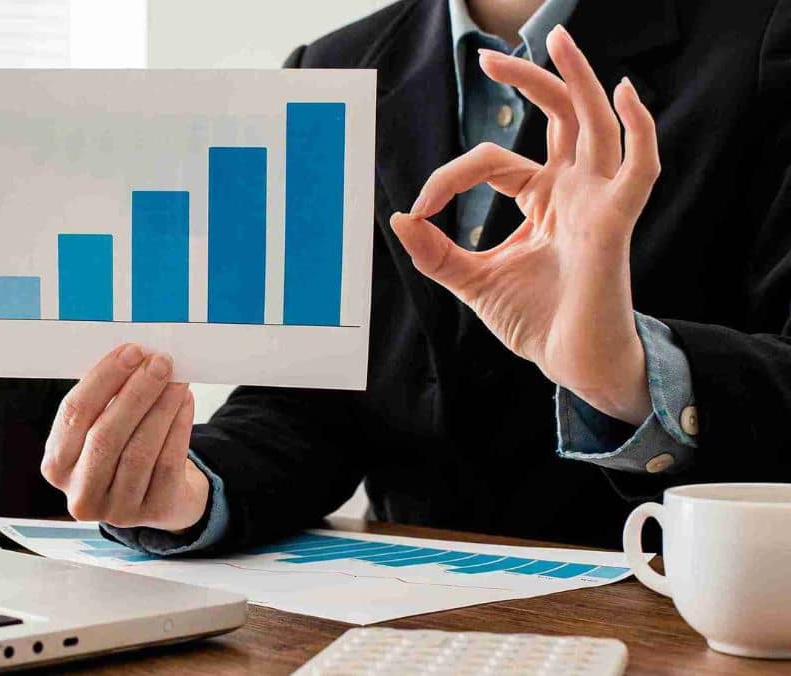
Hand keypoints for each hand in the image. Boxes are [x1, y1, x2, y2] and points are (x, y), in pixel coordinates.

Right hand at [40, 344, 208, 530]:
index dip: (103, 380)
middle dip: (135, 392)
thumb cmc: (124, 451)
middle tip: (159, 362)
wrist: (160, 496)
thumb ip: (106, 399)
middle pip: (105, 435)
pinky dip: (178, 426)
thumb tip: (134, 357)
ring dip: (161, 407)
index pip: (74, 415)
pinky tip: (184, 401)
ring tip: (176, 378)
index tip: (130, 352)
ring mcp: (117, 510)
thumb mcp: (101, 429)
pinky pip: (167, 462)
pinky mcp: (153, 512)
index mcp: (56, 465)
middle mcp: (80, 493)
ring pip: (139, 450)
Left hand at [390, 26, 658, 424]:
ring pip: (596, 124)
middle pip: (560, 117)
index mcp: (542, 199)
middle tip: (489, 55)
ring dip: (578, 80)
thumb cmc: (534, 320)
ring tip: (558, 39)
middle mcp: (573, 191)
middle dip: (528, 79)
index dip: (450, 177)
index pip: (495, 161)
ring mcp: (597, 202)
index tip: (420, 207)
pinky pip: (640, 166)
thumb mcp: (471, 281)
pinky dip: (640, 128)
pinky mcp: (615, 222)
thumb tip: (398, 218)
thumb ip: (435, 252)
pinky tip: (625, 93)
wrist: (569, 363)